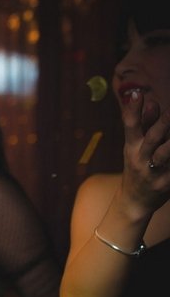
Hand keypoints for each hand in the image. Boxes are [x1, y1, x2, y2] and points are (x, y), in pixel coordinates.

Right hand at [120, 92, 169, 217]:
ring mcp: (153, 173)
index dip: (133, 109)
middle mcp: (140, 158)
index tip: (137, 93)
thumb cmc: (138, 168)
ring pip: (165, 155)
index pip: (131, 126)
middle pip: (152, 138)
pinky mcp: (166, 185)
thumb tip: (152, 102)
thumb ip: (145, 125)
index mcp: (132, 147)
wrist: (134, 202)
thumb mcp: (135, 148)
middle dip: (163, 123)